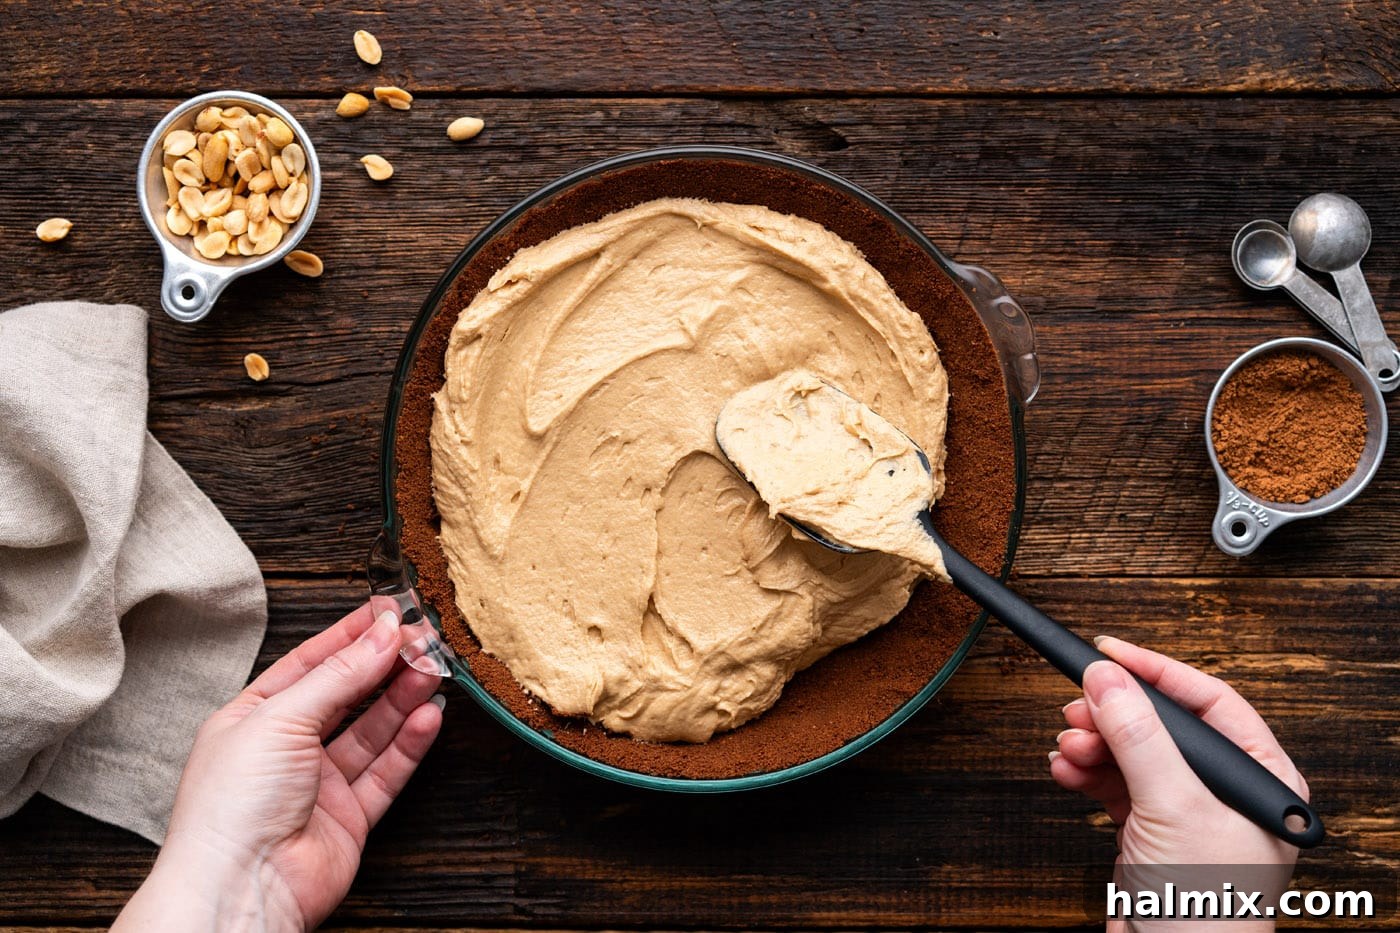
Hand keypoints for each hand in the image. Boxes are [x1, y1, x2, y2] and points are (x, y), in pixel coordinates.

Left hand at [114, 602, 442, 931]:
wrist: (240, 890)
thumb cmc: (230, 810)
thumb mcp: (280, 718)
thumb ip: (339, 675)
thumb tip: (381, 635)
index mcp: (253, 718)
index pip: (310, 663)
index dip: (351, 636)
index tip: (390, 612)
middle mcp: (286, 750)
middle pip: (347, 695)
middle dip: (384, 666)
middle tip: (422, 640)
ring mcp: (318, 785)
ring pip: (372, 731)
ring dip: (403, 699)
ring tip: (432, 672)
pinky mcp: (348, 818)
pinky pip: (386, 771)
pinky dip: (410, 743)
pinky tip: (428, 717)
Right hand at [1050, 637, 1306, 930]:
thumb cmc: (1205, 909)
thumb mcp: (1172, 807)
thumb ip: (1138, 737)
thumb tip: (1108, 678)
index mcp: (1258, 777)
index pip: (1208, 699)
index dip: (1156, 670)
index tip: (1109, 650)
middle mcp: (1224, 791)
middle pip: (1161, 724)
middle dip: (1113, 714)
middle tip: (1077, 707)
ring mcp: (1185, 813)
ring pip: (1131, 753)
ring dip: (1092, 745)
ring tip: (1068, 747)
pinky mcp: (1149, 832)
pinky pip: (1112, 784)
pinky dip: (1085, 774)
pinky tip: (1065, 770)